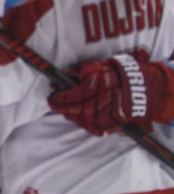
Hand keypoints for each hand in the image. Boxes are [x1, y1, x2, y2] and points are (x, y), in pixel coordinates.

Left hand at [48, 51, 168, 135]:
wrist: (142, 84)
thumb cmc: (117, 72)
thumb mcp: (97, 65)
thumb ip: (79, 71)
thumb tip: (61, 77)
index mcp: (99, 84)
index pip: (73, 95)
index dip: (60, 98)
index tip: (51, 98)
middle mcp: (105, 99)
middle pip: (78, 109)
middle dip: (63, 109)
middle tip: (54, 106)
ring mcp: (112, 112)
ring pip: (87, 121)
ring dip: (74, 118)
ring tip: (67, 113)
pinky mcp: (118, 121)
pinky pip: (99, 129)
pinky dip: (88, 127)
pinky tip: (81, 121)